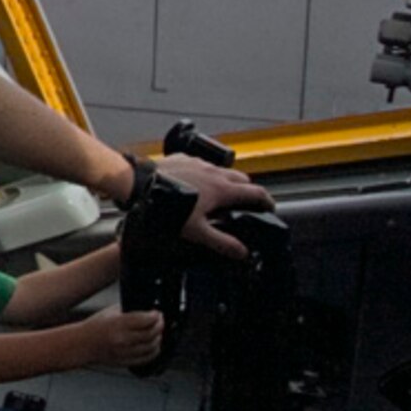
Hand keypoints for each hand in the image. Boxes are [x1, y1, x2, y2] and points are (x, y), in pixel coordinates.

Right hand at [78, 308, 163, 367]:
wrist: (81, 344)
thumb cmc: (93, 327)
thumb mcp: (109, 312)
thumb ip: (127, 311)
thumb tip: (144, 310)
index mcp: (118, 324)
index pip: (146, 320)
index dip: (156, 316)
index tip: (157, 314)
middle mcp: (122, 339)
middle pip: (151, 333)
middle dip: (159, 326)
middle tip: (160, 321)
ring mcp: (124, 352)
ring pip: (152, 347)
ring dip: (158, 338)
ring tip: (157, 333)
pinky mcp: (125, 361)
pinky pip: (146, 358)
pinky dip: (154, 351)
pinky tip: (153, 345)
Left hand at [153, 152, 272, 259]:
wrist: (139, 184)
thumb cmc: (165, 207)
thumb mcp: (197, 231)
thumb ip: (221, 242)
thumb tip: (241, 252)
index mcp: (223, 189)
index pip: (256, 192)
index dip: (267, 201)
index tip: (270, 207)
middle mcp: (214, 172)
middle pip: (242, 179)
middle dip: (248, 190)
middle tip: (246, 202)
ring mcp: (198, 162)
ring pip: (221, 169)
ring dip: (226, 180)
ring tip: (220, 194)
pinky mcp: (183, 158)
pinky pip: (200, 164)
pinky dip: (204, 172)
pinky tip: (195, 182)